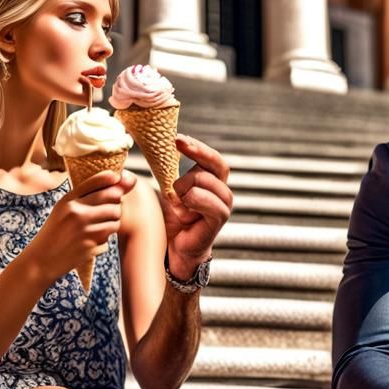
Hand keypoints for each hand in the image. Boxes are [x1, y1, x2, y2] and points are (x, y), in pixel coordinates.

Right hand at [23, 169, 135, 284]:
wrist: (40, 260)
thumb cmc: (54, 232)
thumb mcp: (62, 209)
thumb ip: (84, 198)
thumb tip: (117, 187)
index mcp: (68, 201)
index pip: (96, 182)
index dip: (112, 179)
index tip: (117, 179)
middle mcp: (77, 213)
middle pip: (114, 202)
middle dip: (115, 206)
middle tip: (107, 212)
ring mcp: (84, 230)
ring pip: (115, 222)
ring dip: (111, 225)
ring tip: (98, 229)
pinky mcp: (90, 247)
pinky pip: (108, 240)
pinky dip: (103, 242)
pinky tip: (89, 243)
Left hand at [162, 134, 232, 278]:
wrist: (176, 248)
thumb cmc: (174, 220)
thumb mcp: (170, 191)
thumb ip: (171, 173)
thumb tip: (164, 151)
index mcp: (213, 182)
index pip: (212, 158)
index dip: (197, 148)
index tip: (177, 139)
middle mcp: (223, 191)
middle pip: (208, 168)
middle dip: (185, 176)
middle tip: (174, 192)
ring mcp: (224, 204)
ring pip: (204, 180)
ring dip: (185, 191)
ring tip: (179, 206)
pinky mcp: (221, 218)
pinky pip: (208, 200)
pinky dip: (192, 202)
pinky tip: (185, 212)